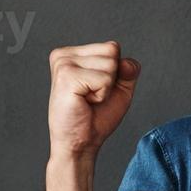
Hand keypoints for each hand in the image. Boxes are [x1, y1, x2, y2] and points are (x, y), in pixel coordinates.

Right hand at [47, 41, 141, 155]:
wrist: (80, 143)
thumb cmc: (95, 118)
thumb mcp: (120, 89)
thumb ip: (128, 70)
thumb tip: (125, 61)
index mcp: (72, 54)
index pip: (112, 47)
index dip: (115, 73)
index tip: (96, 90)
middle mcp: (64, 55)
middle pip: (112, 51)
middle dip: (111, 80)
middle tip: (92, 97)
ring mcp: (63, 63)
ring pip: (110, 64)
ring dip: (105, 88)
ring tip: (87, 99)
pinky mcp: (66, 75)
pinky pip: (104, 79)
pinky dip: (101, 95)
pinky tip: (84, 101)